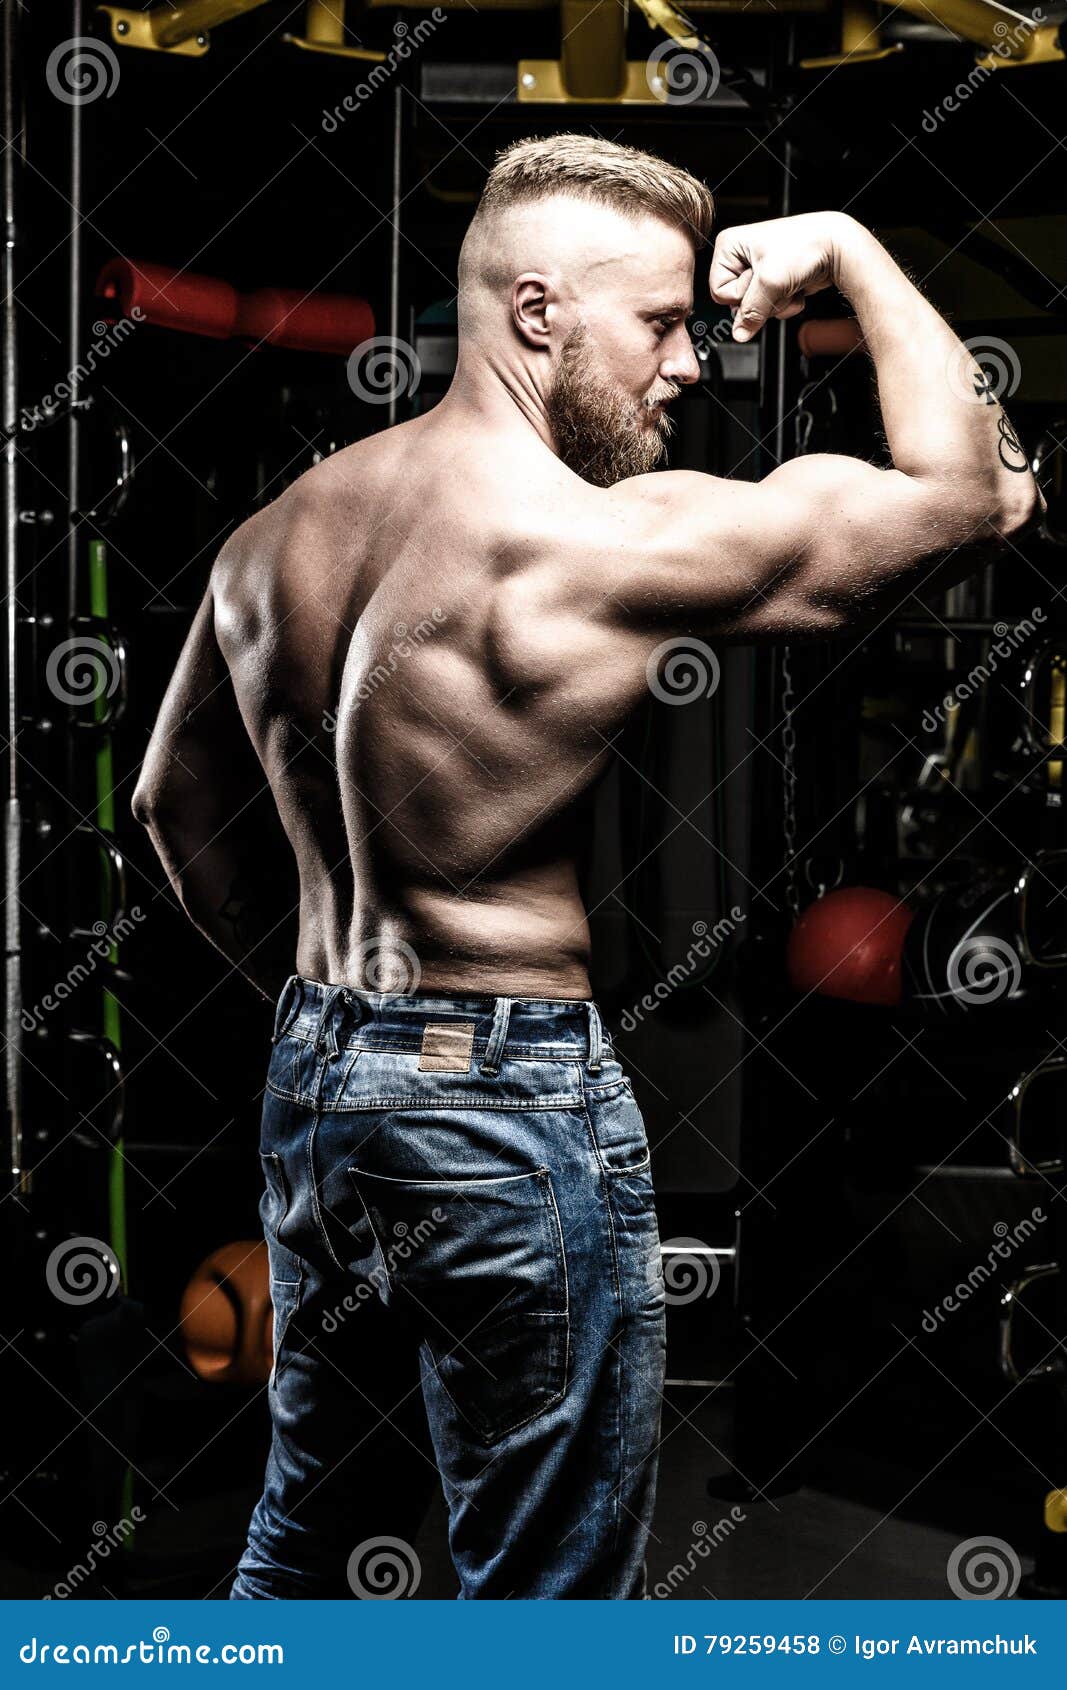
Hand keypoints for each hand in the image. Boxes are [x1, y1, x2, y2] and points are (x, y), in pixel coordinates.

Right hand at [709, 212, 854, 342]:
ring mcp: (758, 271)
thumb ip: (750, 313)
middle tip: (777, 280)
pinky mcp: (774, 282)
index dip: (741, 294)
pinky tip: (796, 285)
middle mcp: (741, 257)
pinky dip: (787, 302)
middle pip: (738, 302)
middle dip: (762, 299)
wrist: (837, 247)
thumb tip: (739, 334)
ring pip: (756, 308)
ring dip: (777, 303)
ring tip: (789, 282)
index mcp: (729, 246)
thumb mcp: (770, 283)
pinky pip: (771, 307)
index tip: (759, 280)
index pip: (719, 292)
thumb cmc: (806, 246)